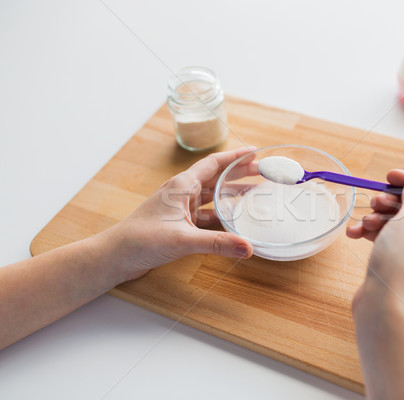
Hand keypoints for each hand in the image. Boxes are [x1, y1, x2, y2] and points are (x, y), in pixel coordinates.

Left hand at [100, 147, 256, 282]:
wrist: (115, 256)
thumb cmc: (140, 240)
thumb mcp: (183, 239)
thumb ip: (217, 243)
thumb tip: (247, 247)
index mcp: (182, 185)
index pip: (214, 163)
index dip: (236, 156)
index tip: (255, 152)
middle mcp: (182, 192)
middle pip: (216, 177)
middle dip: (239, 173)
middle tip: (263, 172)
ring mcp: (180, 208)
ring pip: (212, 196)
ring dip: (232, 193)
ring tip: (255, 193)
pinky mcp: (178, 223)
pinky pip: (206, 214)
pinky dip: (221, 214)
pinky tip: (234, 219)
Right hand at [348, 170, 403, 317]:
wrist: (387, 307)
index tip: (390, 176)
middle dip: (390, 202)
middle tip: (374, 201)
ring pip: (398, 223)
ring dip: (377, 218)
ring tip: (364, 223)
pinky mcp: (401, 264)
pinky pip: (388, 240)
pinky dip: (371, 234)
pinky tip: (354, 234)